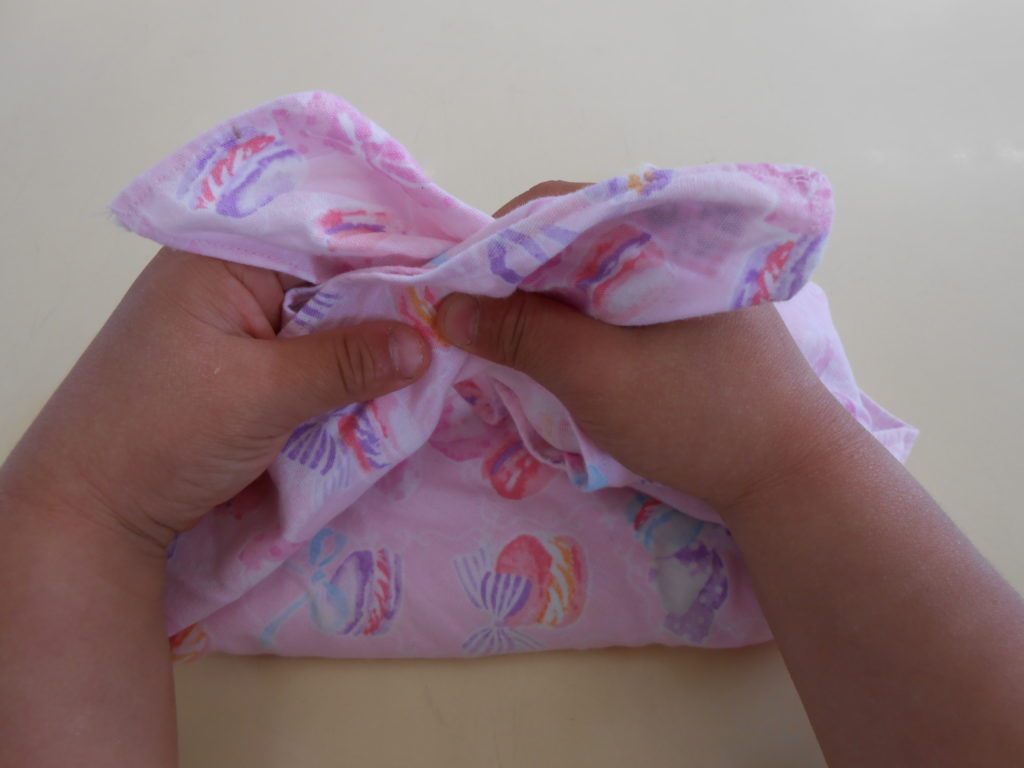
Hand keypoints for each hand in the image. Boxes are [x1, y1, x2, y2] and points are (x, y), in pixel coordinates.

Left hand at [0, 248, 430, 549]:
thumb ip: (346, 362)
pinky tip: (394, 374)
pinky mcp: (248, 364)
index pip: (328, 231)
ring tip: (443, 339)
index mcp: (222, 254)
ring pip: (328, 315)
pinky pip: (313, 352)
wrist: (93, 512)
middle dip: (391, 295)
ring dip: (372, 336)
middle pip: (332, 272)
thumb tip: (427, 341)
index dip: (395, 246)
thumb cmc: (159, 435)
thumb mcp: (260, 394)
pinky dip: (348, 366)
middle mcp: (232, 274)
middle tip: (463, 309)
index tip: (461, 265)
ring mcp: (239, 321)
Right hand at [438, 181, 855, 508]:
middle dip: (520, 274)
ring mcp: (690, 275)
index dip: (499, 241)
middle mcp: (678, 237)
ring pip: (596, 269)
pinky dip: (582, 315)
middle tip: (480, 321)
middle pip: (575, 235)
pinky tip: (564, 347)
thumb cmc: (697, 416)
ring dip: (550, 298)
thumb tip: (443, 305)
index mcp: (663, 229)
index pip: (561, 205)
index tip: (459, 287)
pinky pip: (620, 296)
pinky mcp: (694, 312)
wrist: (792, 475)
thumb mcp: (597, 376)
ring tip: (513, 337)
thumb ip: (522, 335)